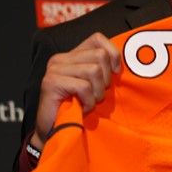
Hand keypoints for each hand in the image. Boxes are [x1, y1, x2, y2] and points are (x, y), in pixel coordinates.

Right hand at [31, 32, 120, 148]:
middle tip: (97, 95)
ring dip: (97, 93)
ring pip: (93, 70)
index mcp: (71, 55)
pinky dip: (88, 101)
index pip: (98, 39)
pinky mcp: (51, 82)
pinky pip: (83, 86)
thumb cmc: (78, 109)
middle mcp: (60, 58)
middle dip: (105, 79)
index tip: (115, 73)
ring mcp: (54, 69)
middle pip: (99, 55)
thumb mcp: (95, 86)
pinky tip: (81, 108)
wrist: (56, 133)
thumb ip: (103, 70)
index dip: (112, 54)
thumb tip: (120, 64)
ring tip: (89, 102)